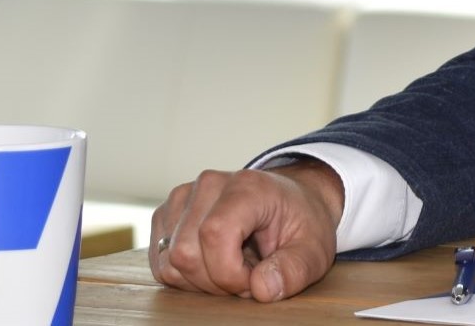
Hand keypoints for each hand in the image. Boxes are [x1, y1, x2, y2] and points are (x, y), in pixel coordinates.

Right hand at [150, 160, 345, 300]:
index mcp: (247, 186)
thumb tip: (261, 289)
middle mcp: (209, 185)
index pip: (214, 234)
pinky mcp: (168, 214)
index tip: (253, 281)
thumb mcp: (314, 250)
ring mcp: (183, 197)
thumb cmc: (300, 222)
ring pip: (169, 261)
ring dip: (200, 281)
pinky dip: (185, 276)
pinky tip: (213, 264)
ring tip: (233, 266)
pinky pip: (160, 262)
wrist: (289, 202)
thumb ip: (294, 270)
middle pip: (186, 253)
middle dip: (216, 282)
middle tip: (247, 276)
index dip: (229, 273)